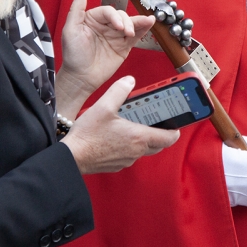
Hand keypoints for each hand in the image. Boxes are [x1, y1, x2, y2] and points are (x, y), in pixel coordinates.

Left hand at [56, 0, 154, 118]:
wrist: (81, 78)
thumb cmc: (73, 54)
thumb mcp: (70, 29)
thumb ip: (76, 8)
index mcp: (93, 18)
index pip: (108, 11)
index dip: (115, 16)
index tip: (118, 27)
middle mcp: (106, 25)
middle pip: (122, 16)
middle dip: (127, 22)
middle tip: (127, 32)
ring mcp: (116, 35)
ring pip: (131, 24)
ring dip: (139, 22)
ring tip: (148, 21)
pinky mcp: (124, 46)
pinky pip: (136, 36)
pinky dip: (144, 29)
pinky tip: (150, 23)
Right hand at [61, 76, 179, 173]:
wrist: (71, 157)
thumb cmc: (87, 135)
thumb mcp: (104, 106)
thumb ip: (120, 90)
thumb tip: (130, 80)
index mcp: (138, 137)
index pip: (169, 138)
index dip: (175, 130)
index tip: (176, 122)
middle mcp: (136, 151)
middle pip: (158, 144)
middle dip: (159, 133)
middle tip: (154, 119)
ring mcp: (126, 160)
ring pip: (143, 150)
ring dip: (143, 139)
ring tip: (134, 124)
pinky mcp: (116, 165)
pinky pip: (130, 155)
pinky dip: (129, 146)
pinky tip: (118, 135)